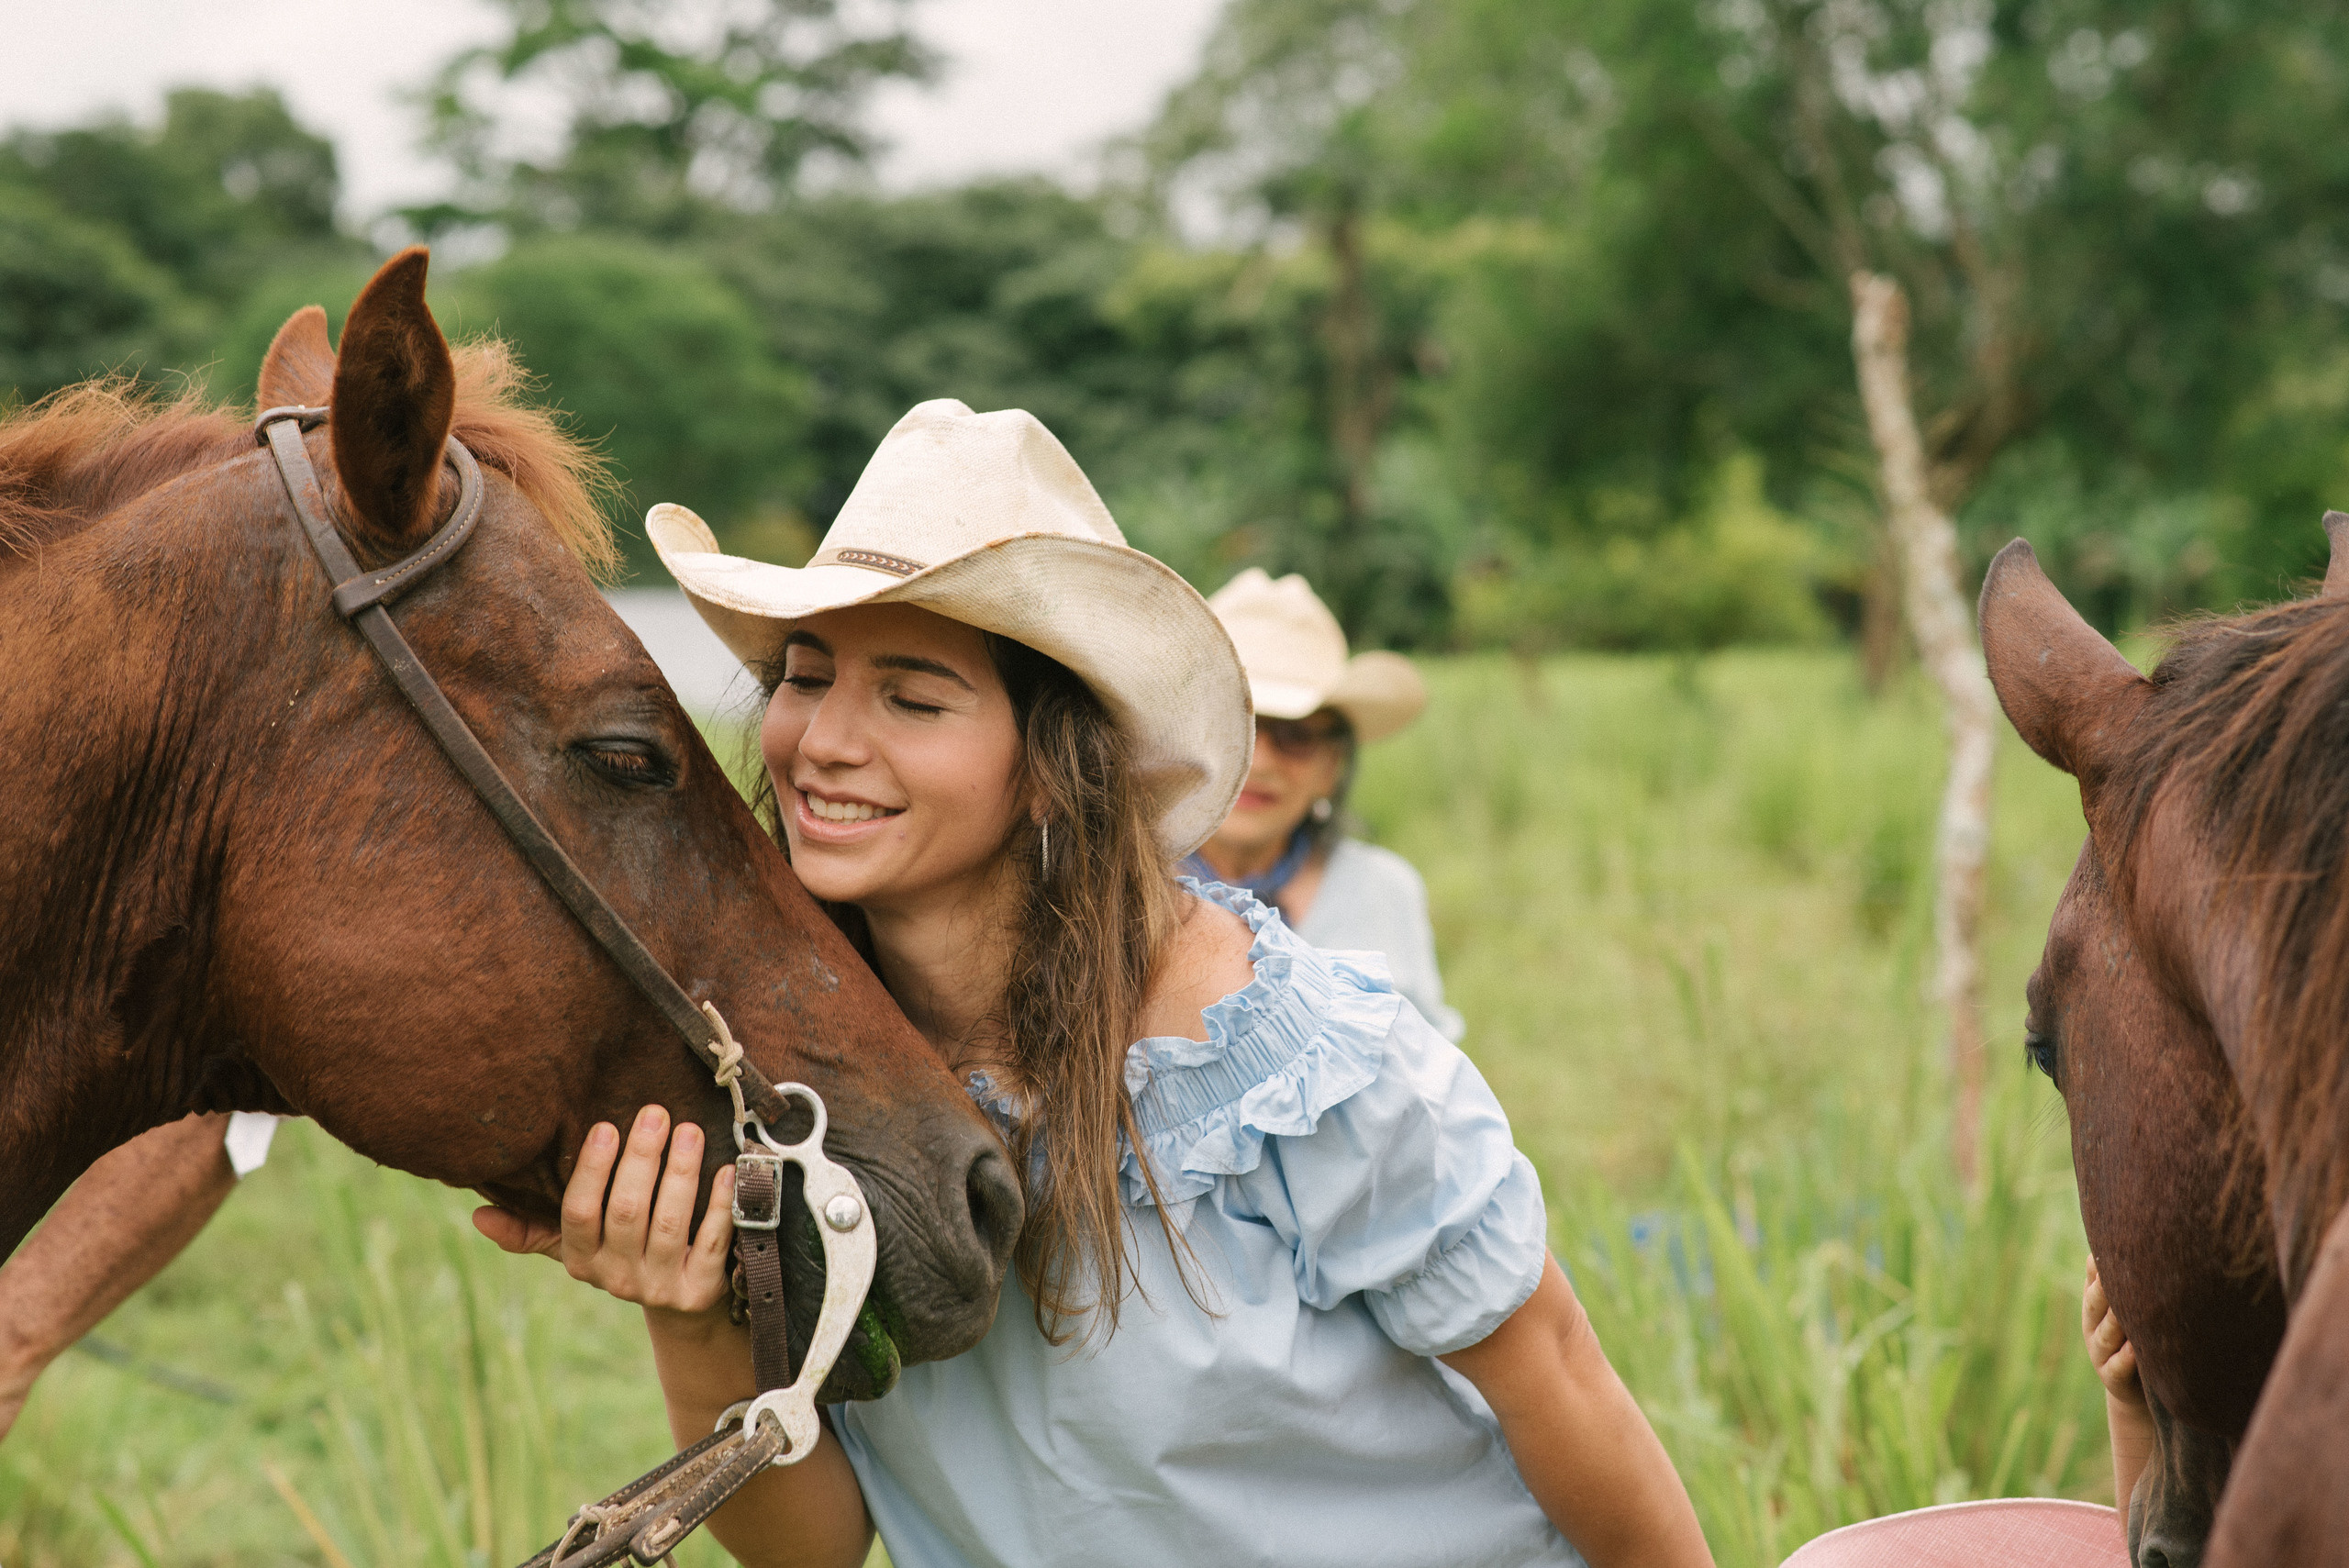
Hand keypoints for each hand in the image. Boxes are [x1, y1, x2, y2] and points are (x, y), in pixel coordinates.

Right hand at [474, 1106, 734, 1316]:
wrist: (683, 1307)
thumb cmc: (626, 1253)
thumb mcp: (577, 1245)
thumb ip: (532, 1229)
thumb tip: (478, 1213)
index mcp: (580, 1258)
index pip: (578, 1213)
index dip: (592, 1171)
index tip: (606, 1127)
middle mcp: (615, 1277)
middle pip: (626, 1212)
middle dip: (642, 1159)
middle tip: (656, 1113)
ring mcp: (659, 1286)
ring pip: (669, 1222)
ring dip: (681, 1172)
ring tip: (689, 1130)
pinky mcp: (700, 1291)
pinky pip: (711, 1241)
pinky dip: (719, 1203)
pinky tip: (727, 1168)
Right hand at [2083, 1255, 2144, 1409]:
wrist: (2138, 1392)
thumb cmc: (2136, 1342)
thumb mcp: (2123, 1313)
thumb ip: (2114, 1286)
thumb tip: (2108, 1247)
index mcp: (2096, 1309)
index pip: (2095, 1283)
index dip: (2101, 1267)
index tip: (2113, 1249)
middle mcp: (2095, 1329)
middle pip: (2096, 1305)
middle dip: (2104, 1288)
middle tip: (2115, 1269)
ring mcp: (2102, 1354)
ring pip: (2106, 1334)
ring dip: (2115, 1321)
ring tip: (2127, 1307)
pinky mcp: (2114, 1380)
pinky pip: (2117, 1367)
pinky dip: (2125, 1358)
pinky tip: (2134, 1348)